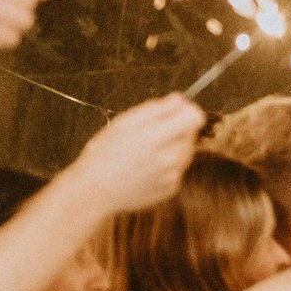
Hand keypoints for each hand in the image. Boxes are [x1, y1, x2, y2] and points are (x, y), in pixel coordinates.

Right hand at [64, 93, 203, 215]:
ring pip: (185, 152)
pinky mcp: (171, 188)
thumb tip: (179, 99)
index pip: (195, 117)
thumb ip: (155, 109)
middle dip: (176, 129)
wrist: (95, 190)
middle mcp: (169, 158)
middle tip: (150, 133)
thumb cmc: (104, 153)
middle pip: (190, 134)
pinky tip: (144, 168)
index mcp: (156, 137)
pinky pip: (177, 170)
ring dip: (172, 147)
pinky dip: (166, 166)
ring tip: (145, 152)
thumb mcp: (123, 122)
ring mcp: (172, 175)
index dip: (187, 110)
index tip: (176, 111)